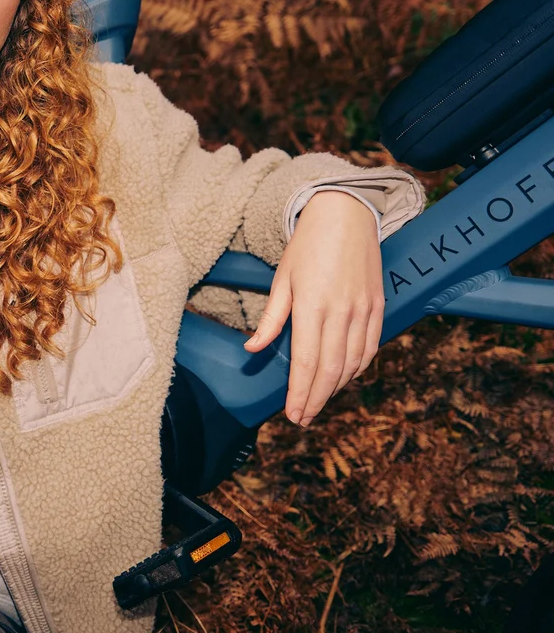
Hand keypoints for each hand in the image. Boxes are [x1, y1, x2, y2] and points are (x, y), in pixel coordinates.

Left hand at [243, 190, 383, 426]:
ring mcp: (364, 310)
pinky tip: (343, 378)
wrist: (347, 214)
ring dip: (335, 388)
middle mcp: (342, 312)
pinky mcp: (379, 307)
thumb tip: (253, 350)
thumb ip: (271, 318)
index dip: (300, 393)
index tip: (292, 414)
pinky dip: (357, 369)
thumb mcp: (282, 279)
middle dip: (316, 399)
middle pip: (330, 370)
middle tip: (303, 418)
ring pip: (352, 364)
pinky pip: (370, 348)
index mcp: (313, 306)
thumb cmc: (307, 245)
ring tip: (318, 402)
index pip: (306, 363)